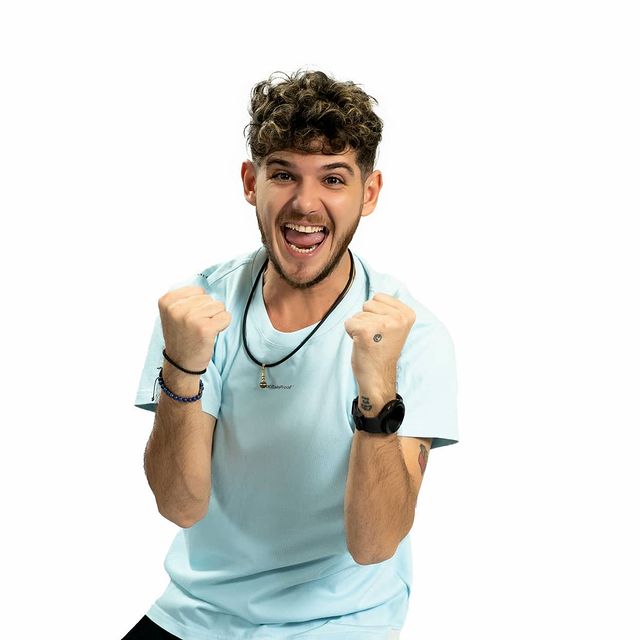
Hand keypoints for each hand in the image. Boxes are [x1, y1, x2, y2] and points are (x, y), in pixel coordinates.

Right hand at [158, 286, 231, 372]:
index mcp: (166, 301)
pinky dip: (223, 325)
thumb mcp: (173, 313)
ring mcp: (189, 318)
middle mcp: (176, 309)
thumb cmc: (181, 337)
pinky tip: (211, 334)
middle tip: (196, 327)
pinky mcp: (204, 328)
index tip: (189, 319)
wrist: (181, 364)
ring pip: (219, 306)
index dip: (199, 305)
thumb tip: (207, 289)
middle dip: (208, 312)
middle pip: (209, 298)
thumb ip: (185, 298)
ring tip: (202, 331)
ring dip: (215, 318)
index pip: (198, 291)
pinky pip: (226, 316)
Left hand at [344, 293, 415, 408]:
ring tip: (370, 342)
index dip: (376, 314)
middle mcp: (398, 318)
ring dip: (359, 327)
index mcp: (407, 314)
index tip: (383, 331)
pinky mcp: (365, 332)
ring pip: (358, 313)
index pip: (378, 297)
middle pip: (367, 304)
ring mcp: (382, 324)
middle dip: (366, 319)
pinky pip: (349, 322)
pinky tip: (362, 345)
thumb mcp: (395, 326)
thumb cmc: (383, 350)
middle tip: (376, 338)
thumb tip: (376, 294)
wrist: (378, 377)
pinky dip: (351, 333)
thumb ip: (389, 309)